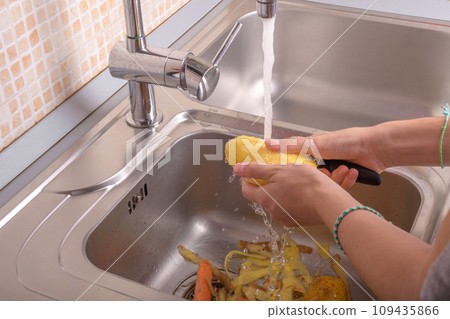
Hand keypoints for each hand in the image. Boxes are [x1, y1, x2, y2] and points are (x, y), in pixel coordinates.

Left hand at [234, 162, 359, 227]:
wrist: (329, 203)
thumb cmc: (306, 184)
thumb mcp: (279, 170)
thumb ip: (257, 170)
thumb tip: (238, 169)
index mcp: (265, 198)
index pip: (247, 191)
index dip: (247, 180)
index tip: (251, 172)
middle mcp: (273, 211)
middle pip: (263, 196)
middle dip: (268, 184)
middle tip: (279, 172)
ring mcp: (286, 218)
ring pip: (278, 202)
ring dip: (283, 192)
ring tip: (295, 180)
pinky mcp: (299, 221)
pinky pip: (291, 208)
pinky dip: (294, 200)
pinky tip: (304, 192)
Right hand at [266, 127, 385, 174]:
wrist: (375, 149)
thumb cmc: (347, 141)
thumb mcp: (316, 143)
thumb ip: (292, 146)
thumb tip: (269, 144)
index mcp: (311, 148)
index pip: (293, 159)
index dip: (287, 168)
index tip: (281, 176)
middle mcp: (320, 159)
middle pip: (309, 175)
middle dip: (316, 177)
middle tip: (322, 175)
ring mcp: (332, 169)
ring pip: (324, 183)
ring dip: (334, 178)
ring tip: (343, 169)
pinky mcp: (343, 178)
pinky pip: (338, 186)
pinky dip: (345, 180)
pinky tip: (351, 172)